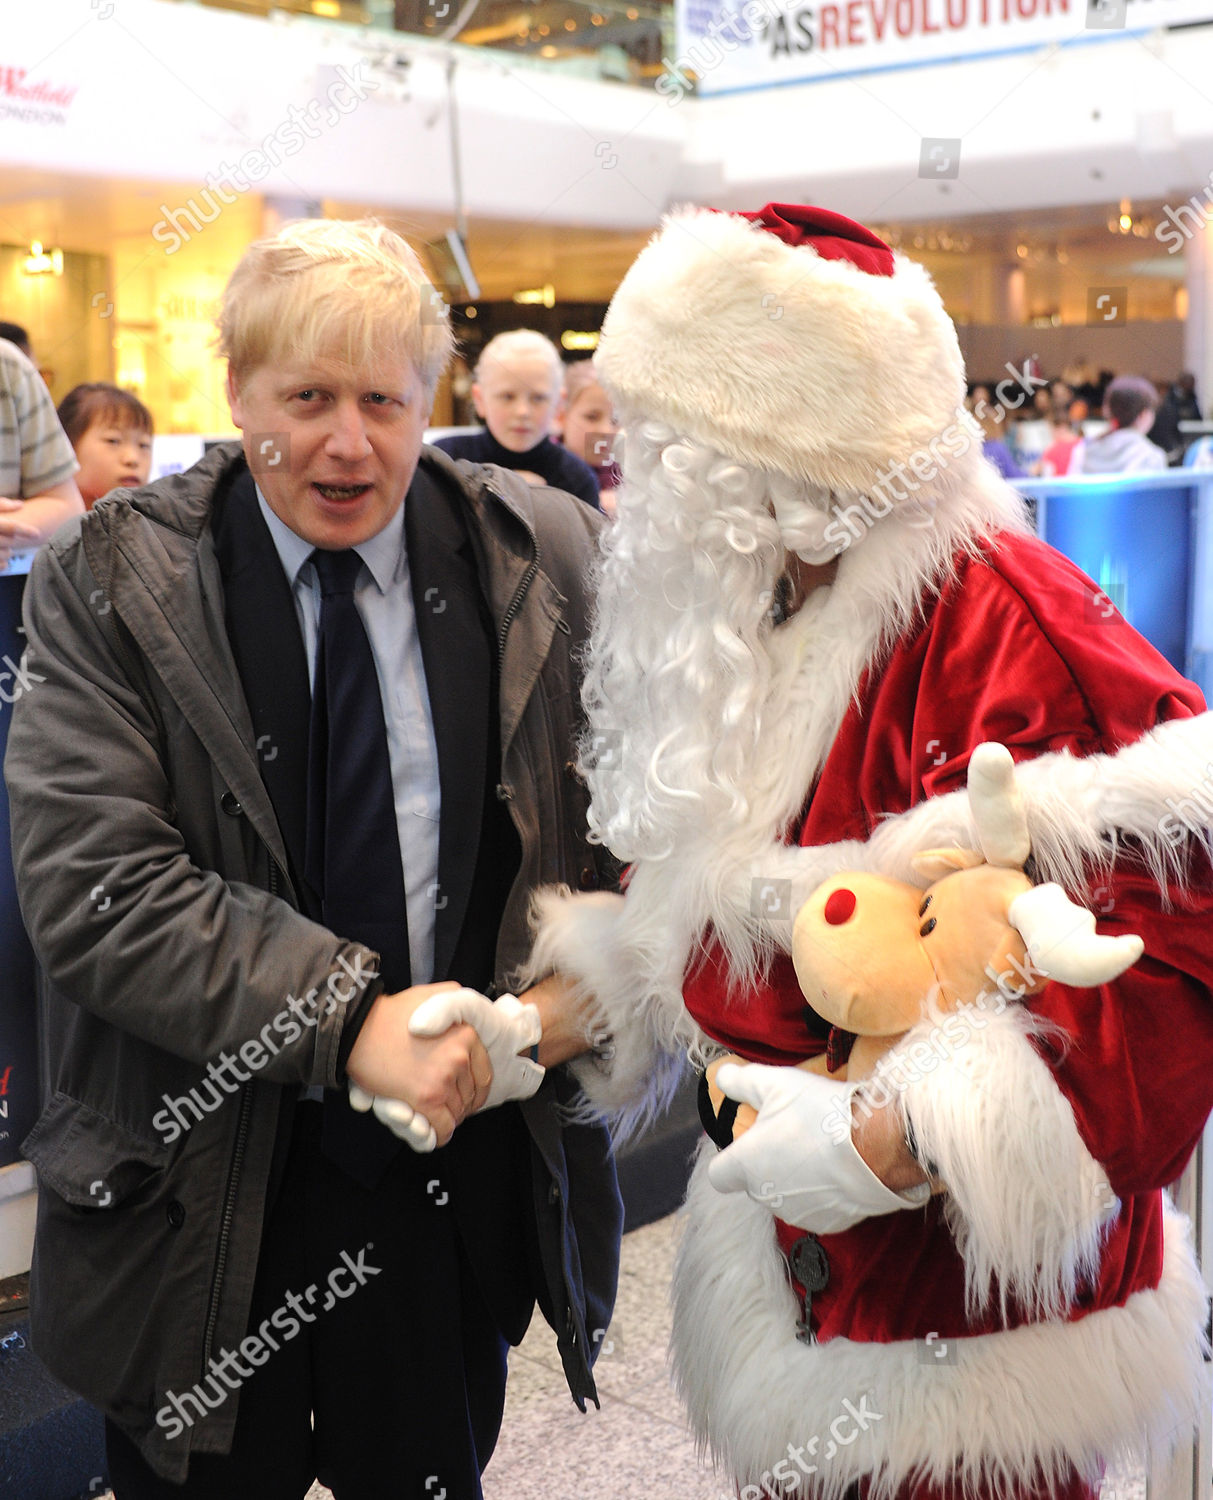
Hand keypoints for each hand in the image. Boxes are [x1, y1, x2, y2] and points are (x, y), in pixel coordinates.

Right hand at [0, 499, 39, 570]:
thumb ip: (0, 504)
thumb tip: (20, 504)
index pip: (10, 527)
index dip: (26, 530)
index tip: (37, 533)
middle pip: (8, 542)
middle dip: (12, 540)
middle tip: (9, 538)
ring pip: (6, 554)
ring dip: (8, 551)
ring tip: (3, 546)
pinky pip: (1, 566)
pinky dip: (4, 563)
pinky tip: (3, 559)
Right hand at [345, 982, 492, 1148]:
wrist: (359, 1028)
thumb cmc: (390, 1013)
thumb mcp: (431, 995)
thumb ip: (452, 1000)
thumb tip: (463, 1009)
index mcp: (467, 1035)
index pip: (484, 1076)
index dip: (475, 1091)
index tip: (464, 1096)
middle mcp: (460, 1057)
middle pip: (470, 1096)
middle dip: (459, 1105)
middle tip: (446, 1107)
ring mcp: (444, 1078)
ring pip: (457, 1113)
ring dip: (447, 1119)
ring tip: (435, 1117)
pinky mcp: (426, 1097)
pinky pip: (442, 1127)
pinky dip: (439, 1134)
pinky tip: (432, 1133)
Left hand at [707, 1062, 928, 1233]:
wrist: (877, 1147)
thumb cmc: (820, 1114)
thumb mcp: (775, 1083)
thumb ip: (740, 1082)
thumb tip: (721, 1078)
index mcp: (746, 1167)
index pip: (719, 1175)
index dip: (730, 1158)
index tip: (749, 1141)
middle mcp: (766, 1197)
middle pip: (755, 1183)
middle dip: (767, 1163)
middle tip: (792, 1135)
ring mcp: (797, 1214)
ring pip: (785, 1197)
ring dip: (794, 1179)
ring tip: (818, 1149)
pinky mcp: (828, 1224)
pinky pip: (816, 1207)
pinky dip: (822, 1193)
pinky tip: (838, 1169)